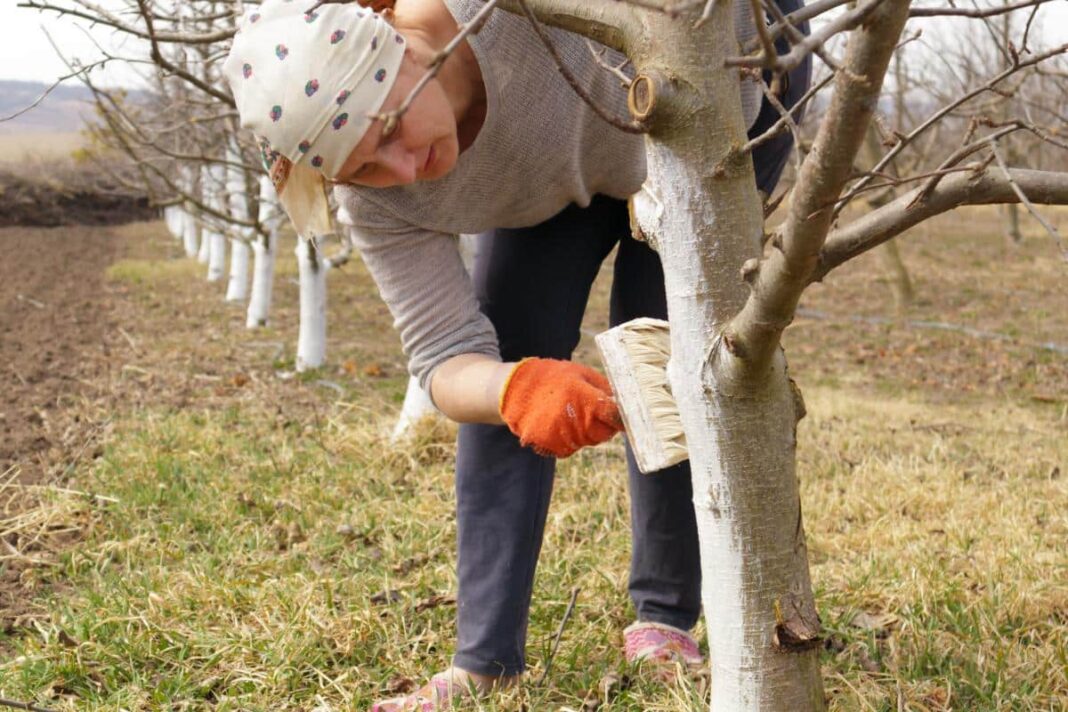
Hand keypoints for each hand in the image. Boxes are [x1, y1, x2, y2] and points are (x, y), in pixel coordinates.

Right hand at [498, 358, 622, 457]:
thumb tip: (627, 403)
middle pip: (603, 434)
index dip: (622, 418)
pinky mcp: (548, 446)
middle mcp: (571, 420)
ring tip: (571, 413)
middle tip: (592, 411)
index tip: (626, 417)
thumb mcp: (580, 373)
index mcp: (582, 397)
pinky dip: (569, 439)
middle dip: (603, 424)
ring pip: (587, 442)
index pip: (613, 415)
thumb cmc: (551, 377)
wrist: (512, 389)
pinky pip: (570, 448)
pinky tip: (559, 423)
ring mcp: (559, 436)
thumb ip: (604, 388)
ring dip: (585, 431)